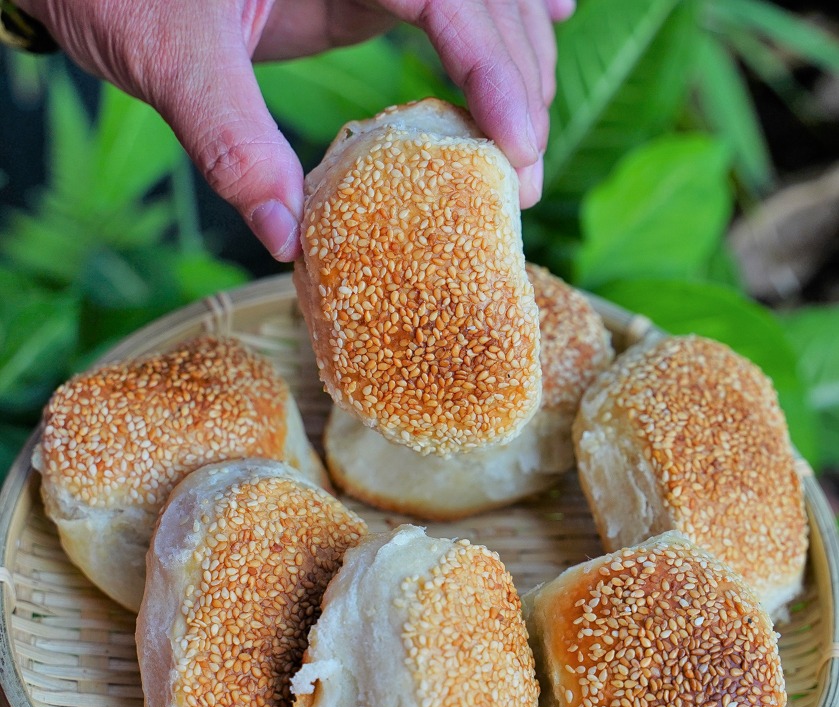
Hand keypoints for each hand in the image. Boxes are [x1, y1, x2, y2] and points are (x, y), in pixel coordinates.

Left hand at [16, 0, 573, 260]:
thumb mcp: (169, 54)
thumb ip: (229, 138)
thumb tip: (286, 238)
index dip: (494, 66)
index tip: (520, 143)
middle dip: (517, 79)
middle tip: (526, 174)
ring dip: (517, 59)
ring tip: (532, 138)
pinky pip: (446, 1)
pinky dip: (497, 20)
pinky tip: (549, 19)